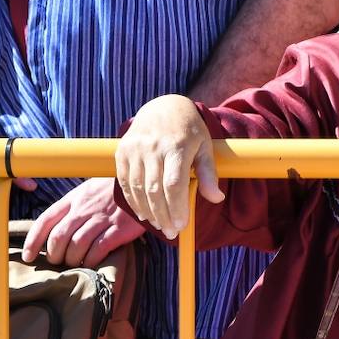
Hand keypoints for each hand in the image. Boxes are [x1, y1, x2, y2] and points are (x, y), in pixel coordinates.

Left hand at [21, 177, 146, 266]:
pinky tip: (92, 262)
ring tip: (76, 263)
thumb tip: (52, 233)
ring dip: (72, 260)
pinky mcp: (119, 228)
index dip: (33, 241)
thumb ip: (71, 208)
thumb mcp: (88, 192)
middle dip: (54, 255)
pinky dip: (91, 260)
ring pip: (76, 245)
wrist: (144, 183)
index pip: (45, 220)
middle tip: (59, 261)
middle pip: (59, 237)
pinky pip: (98, 249)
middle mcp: (85, 208)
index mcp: (74, 198)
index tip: (29, 256)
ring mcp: (102, 218)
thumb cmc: (112, 192)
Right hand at [114, 95, 223, 240]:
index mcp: (176, 146)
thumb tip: (216, 198)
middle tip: (172, 232)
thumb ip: (209, 173)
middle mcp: (153, 147)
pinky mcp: (122, 152)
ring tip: (160, 224)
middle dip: (163, 216)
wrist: (163, 107)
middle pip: (154, 191)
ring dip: (148, 212)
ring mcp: (134, 149)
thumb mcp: (205, 146)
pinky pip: (125, 183)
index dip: (177, 208)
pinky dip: (133, 201)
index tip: (182, 225)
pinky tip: (144, 213)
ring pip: (138, 189)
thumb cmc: (189, 129)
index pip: (174, 184)